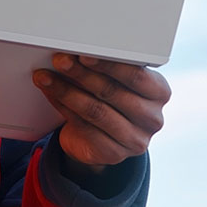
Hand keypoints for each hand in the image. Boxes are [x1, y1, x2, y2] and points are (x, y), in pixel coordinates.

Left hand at [32, 54, 169, 171]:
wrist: (103, 140)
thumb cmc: (112, 102)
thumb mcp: (118, 83)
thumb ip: (107, 69)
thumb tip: (76, 51)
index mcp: (159, 93)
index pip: (136, 76)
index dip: (109, 63)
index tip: (84, 54)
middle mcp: (152, 118)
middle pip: (112, 92)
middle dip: (81, 73)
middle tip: (60, 60)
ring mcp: (135, 139)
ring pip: (95, 111)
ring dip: (66, 91)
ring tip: (46, 77)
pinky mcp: (114, 154)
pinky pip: (83, 127)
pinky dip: (63, 108)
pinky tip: (52, 95)